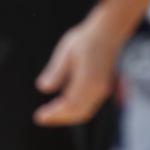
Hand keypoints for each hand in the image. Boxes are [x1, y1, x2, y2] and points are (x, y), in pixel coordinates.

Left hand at [34, 11, 125, 125]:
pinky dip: (75, 111)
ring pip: (85, 112)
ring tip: (50, 114)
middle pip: (78, 113)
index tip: (39, 116)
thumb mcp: (67, 52)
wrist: (110, 31)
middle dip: (59, 118)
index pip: (70, 105)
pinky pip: (89, 107)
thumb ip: (56, 71)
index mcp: (89, 79)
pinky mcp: (105, 88)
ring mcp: (104, 89)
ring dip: (67, 116)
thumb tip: (43, 87)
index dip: (54, 113)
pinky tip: (63, 105)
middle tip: (41, 117)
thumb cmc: (87, 39)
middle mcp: (99, 88)